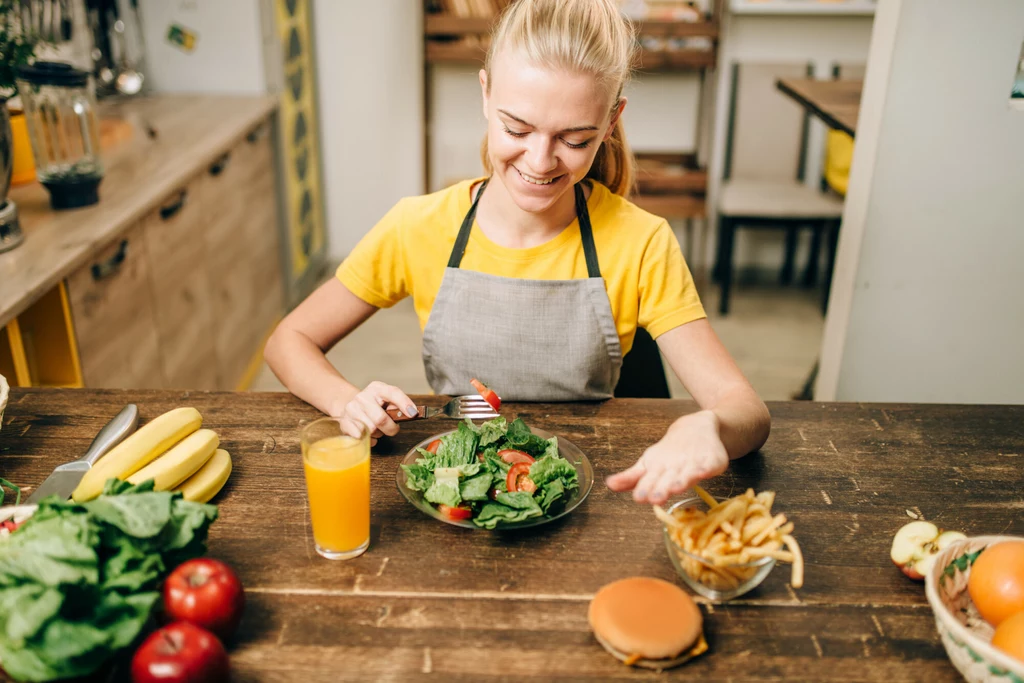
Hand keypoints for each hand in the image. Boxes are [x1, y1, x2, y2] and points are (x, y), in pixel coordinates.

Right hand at [339, 381, 416, 446]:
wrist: (349, 405)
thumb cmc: (373, 405)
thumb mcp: (386, 400)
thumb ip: (397, 405)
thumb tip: (410, 413)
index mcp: (377, 388)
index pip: (393, 392)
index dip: (404, 403)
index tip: (413, 414)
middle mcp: (363, 397)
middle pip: (381, 419)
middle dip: (391, 428)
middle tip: (392, 429)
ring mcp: (351, 409)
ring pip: (371, 430)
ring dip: (379, 434)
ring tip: (377, 428)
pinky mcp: (344, 422)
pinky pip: (361, 437)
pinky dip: (369, 439)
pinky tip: (368, 434)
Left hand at [606, 411, 728, 504]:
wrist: (695, 427)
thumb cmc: (669, 452)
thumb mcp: (648, 463)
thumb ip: (631, 477)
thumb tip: (609, 485)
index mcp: (657, 467)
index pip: (649, 479)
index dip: (644, 488)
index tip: (639, 498)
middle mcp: (674, 464)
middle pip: (667, 478)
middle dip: (661, 488)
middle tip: (655, 498)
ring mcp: (694, 461)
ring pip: (688, 472)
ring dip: (682, 479)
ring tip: (676, 487)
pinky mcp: (712, 459)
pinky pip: (711, 464)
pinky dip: (707, 468)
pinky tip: (704, 473)